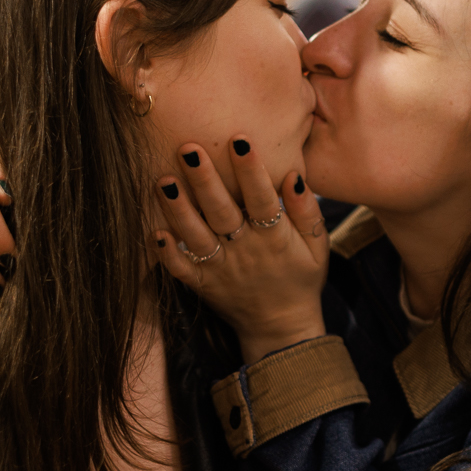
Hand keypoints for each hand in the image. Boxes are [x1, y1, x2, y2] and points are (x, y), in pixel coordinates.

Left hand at [153, 137, 329, 363]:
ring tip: (163, 180)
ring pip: (196, 236)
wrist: (282, 329)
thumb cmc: (301, 278)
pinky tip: (153, 232)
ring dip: (178, 209)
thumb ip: (307, 211)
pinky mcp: (204, 285)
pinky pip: (182, 270)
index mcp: (274, 238)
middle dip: (205, 180)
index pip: (262, 199)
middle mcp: (245, 251)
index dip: (251, 170)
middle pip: (222, 212)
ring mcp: (221, 269)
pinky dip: (167, 253)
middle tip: (188, 148)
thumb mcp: (317, 246)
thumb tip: (293, 175)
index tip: (239, 140)